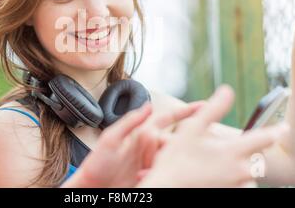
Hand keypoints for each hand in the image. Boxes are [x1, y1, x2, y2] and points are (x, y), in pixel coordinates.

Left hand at [62, 102, 202, 187]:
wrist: (92, 189)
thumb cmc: (97, 164)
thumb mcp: (110, 139)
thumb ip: (129, 122)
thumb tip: (148, 106)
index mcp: (140, 134)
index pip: (166, 119)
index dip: (184, 112)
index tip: (203, 105)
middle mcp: (148, 147)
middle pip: (171, 141)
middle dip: (171, 148)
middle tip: (153, 159)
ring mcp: (151, 163)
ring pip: (169, 158)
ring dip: (162, 164)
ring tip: (142, 172)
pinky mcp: (152, 177)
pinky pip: (164, 173)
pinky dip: (160, 176)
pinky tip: (145, 179)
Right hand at [138, 86, 288, 187]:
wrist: (167, 188)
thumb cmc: (176, 159)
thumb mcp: (191, 129)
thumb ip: (213, 109)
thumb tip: (227, 90)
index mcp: (233, 152)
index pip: (264, 138)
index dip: (276, 130)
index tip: (286, 127)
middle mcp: (240, 171)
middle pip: (258, 159)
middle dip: (252, 152)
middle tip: (238, 148)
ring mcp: (236, 186)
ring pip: (249, 174)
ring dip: (242, 167)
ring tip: (221, 164)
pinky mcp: (230, 194)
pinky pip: (241, 185)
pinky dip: (235, 179)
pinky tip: (217, 175)